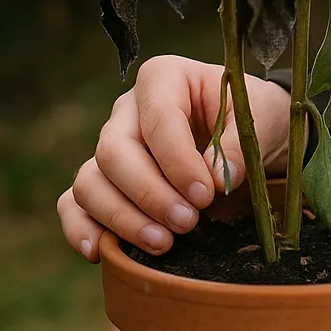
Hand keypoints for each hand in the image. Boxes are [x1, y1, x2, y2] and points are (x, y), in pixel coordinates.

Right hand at [57, 56, 291, 261]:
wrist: (246, 130)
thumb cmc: (251, 115)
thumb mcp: (258, 118)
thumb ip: (239, 145)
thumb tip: (218, 180)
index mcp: (165, 78)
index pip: (158, 118)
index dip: (177, 161)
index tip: (205, 194)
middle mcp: (127, 110)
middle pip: (114, 152)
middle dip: (149, 194)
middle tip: (188, 223)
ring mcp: (109, 145)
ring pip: (90, 181)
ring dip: (121, 218)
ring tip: (163, 243)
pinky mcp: (103, 179)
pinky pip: (73, 203)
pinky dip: (80, 228)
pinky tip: (101, 252)